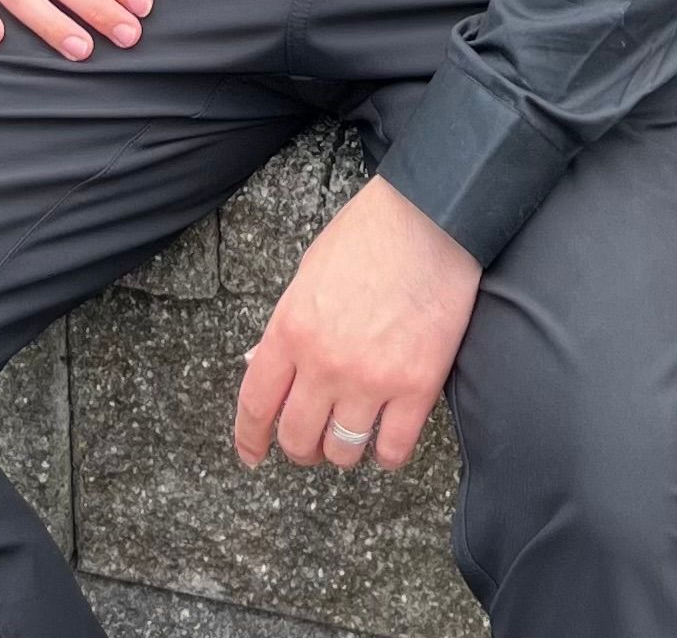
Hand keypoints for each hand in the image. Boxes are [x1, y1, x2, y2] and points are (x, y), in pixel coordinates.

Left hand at [234, 172, 481, 473]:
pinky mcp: (417, 388)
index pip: (257, 402)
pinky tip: (385, 439)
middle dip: (298, 448)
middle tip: (308, 442)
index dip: (249, 438)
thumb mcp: (306, 275)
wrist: (427, 221)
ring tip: (349, 434)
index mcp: (291, 329)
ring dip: (342, 451)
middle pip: (298, 438)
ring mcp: (371, 379)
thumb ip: (284, 328)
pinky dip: (386, 454)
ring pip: (343, 452)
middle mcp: (325, 362)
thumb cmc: (365, 238)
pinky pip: (394, 449)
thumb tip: (259, 365)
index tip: (250, 455)